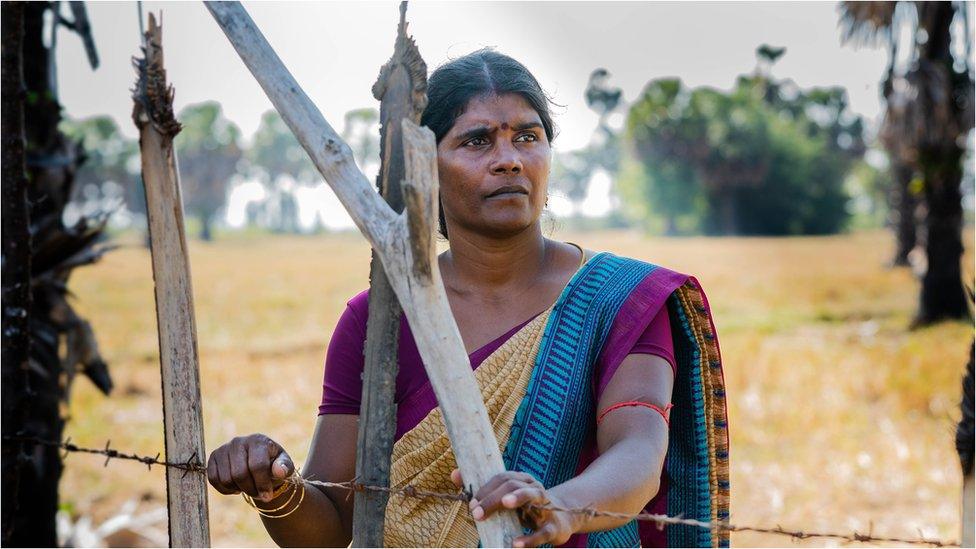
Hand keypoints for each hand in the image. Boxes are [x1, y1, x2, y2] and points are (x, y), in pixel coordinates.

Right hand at [207, 434, 294, 501]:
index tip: (268, 496)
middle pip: (239, 474)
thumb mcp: (285, 465)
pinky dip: (225, 489)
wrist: (258, 463)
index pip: (257, 465)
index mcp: (258, 441)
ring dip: (239, 489)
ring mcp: (223, 448)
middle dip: (250, 489)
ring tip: (248, 487)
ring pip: (226, 478)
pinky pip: (213, 479)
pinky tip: (236, 486)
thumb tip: (279, 472)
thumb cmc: (273, 465)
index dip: (262, 484)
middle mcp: (238, 441)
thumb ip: (285, 468)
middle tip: (258, 493)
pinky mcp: (213, 457)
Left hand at [451, 469, 579, 547]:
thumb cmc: (527, 508)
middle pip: (512, 484)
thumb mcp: (507, 497)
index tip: (471, 502)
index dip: (485, 488)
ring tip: (504, 503)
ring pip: (532, 496)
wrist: (562, 519)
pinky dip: (529, 539)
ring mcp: (546, 506)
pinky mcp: (553, 527)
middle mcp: (534, 488)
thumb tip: (454, 474)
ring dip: (517, 498)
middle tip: (477, 512)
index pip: (502, 477)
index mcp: (522, 480)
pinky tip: (516, 544)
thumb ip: (482, 489)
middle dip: (493, 497)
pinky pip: (542, 532)